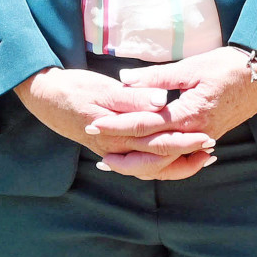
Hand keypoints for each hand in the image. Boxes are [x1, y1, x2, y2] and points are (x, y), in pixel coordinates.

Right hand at [14, 68, 216, 180]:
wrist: (44, 97)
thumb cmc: (73, 89)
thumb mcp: (101, 88)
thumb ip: (131, 97)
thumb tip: (160, 101)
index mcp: (117, 133)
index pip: (157, 142)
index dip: (184, 140)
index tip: (207, 135)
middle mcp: (116, 149)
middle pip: (158, 160)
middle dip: (186, 156)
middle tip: (211, 148)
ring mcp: (113, 151)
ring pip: (150, 167)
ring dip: (175, 164)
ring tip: (200, 158)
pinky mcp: (111, 148)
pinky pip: (139, 163)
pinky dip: (159, 163)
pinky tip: (172, 158)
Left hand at [84, 48, 256, 166]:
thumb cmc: (228, 66)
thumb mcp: (191, 67)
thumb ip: (156, 76)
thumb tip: (124, 79)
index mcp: (188, 114)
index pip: (145, 125)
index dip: (118, 124)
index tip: (95, 124)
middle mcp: (195, 133)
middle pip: (153, 152)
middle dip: (123, 153)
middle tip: (97, 154)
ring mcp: (203, 139)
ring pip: (167, 161)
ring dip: (140, 164)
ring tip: (116, 164)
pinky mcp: (208, 137)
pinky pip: (181, 158)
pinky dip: (163, 164)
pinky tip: (148, 163)